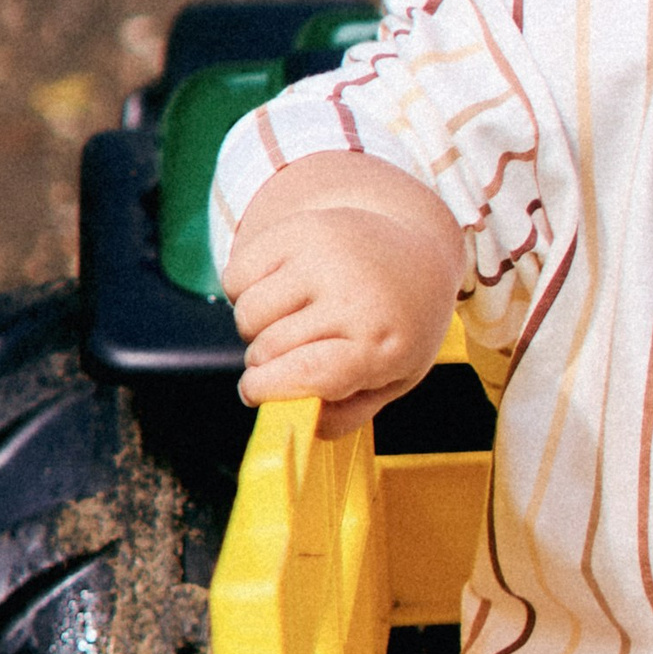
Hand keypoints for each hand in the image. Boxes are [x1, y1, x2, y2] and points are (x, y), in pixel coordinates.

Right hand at [221, 154, 462, 432]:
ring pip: (247, 314)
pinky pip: (236, 276)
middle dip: (265, 363)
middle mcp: (354, 293)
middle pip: (268, 349)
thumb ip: (346, 414)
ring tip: (291, 319)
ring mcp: (325, 255)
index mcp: (381, 341)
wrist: (416, 250)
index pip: (305, 375)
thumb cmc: (400, 325)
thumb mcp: (394, 379)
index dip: (268, 390)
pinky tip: (281, 290)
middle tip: (291, 353)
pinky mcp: (299, 229)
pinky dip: (244, 290)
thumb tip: (297, 424)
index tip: (256, 392)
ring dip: (255, 328)